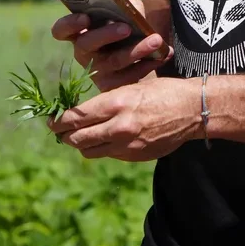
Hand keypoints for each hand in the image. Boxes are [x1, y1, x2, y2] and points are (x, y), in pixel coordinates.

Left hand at [48, 76, 199, 161]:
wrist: (192, 110)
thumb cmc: (161, 92)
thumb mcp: (130, 89)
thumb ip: (106, 103)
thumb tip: (82, 113)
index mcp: (115, 104)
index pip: (75, 118)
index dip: (59, 122)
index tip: (52, 121)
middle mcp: (118, 127)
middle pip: (77, 138)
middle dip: (64, 135)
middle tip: (60, 131)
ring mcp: (127, 145)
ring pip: (89, 151)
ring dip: (81, 145)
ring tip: (79, 137)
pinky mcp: (135, 156)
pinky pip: (109, 155)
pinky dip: (102, 148)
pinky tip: (105, 139)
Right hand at [51, 0, 172, 91]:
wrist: (143, 53)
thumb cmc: (129, 27)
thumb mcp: (125, 13)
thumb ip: (125, 7)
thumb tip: (130, 9)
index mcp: (79, 32)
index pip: (61, 30)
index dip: (69, 24)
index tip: (85, 17)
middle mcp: (84, 53)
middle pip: (86, 44)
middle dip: (106, 34)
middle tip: (126, 27)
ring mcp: (97, 71)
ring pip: (114, 61)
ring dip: (137, 49)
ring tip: (156, 40)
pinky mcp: (113, 86)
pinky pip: (131, 76)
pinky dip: (149, 63)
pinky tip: (164, 54)